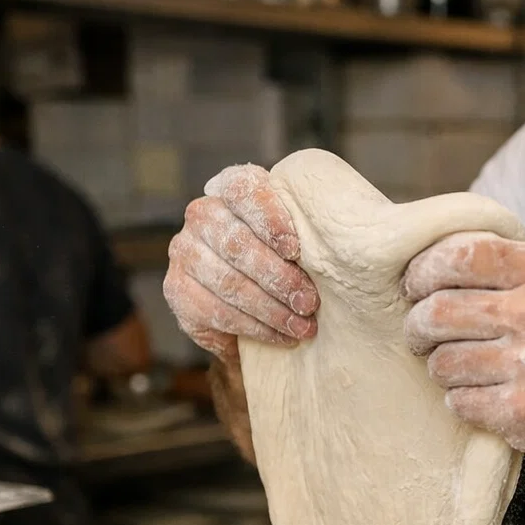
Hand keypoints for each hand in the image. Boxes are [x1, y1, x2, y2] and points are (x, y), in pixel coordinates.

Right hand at [163, 164, 320, 363]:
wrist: (262, 312)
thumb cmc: (295, 265)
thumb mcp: (309, 241)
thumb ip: (315, 227)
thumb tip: (346, 230)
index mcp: (234, 191)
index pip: (242, 188)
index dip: (268, 216)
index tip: (295, 249)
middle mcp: (203, 215)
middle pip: (235, 241)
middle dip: (278, 277)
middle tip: (309, 302)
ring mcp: (185, 251)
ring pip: (227, 281)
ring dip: (270, 308)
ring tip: (302, 325)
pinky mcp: (177, 290)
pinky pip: (214, 310)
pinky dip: (254, 327)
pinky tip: (281, 336)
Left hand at [403, 234, 524, 465]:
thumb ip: (503, 261)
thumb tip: (421, 252)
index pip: (460, 255)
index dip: (423, 269)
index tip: (414, 284)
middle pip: (438, 311)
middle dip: (417, 324)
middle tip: (421, 332)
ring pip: (441, 362)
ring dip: (441, 366)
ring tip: (463, 365)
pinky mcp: (523, 413)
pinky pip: (458, 401)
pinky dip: (462, 400)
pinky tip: (485, 394)